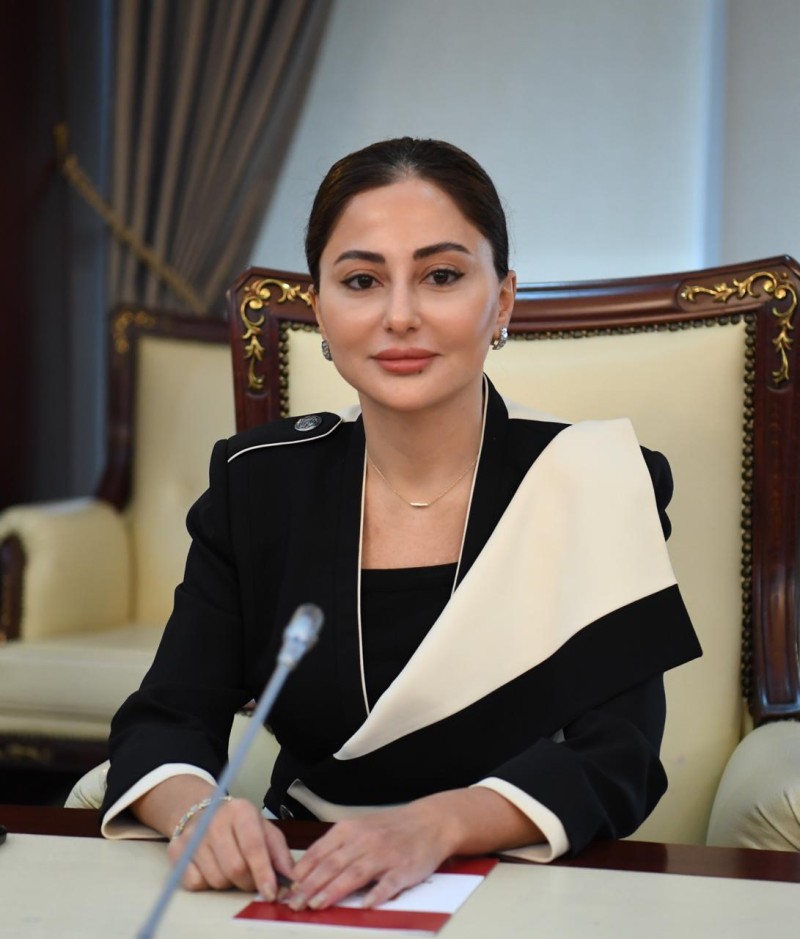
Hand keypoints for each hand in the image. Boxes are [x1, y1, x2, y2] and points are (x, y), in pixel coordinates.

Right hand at [167, 797, 294, 899]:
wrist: (202, 811)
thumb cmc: (240, 825)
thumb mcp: (265, 830)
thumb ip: (280, 854)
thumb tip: (292, 879)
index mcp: (241, 810)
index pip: (253, 847)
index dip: (263, 873)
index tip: (271, 892)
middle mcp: (214, 820)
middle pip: (235, 868)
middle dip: (247, 882)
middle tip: (252, 879)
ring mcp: (193, 835)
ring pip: (216, 879)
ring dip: (228, 883)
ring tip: (231, 868)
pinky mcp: (176, 850)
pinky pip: (195, 882)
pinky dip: (207, 883)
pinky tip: (212, 867)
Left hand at [287, 801, 455, 910]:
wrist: (430, 822)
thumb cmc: (391, 828)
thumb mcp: (359, 827)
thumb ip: (335, 846)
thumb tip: (305, 871)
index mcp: (351, 829)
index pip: (320, 851)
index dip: (302, 872)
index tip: (287, 888)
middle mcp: (365, 840)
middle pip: (333, 864)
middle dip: (310, 886)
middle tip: (294, 903)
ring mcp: (385, 855)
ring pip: (354, 873)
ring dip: (334, 890)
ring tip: (318, 904)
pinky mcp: (404, 868)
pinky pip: (388, 883)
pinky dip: (376, 893)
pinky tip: (365, 904)